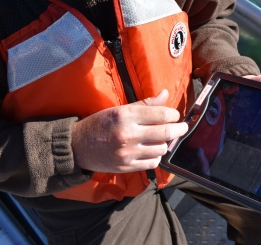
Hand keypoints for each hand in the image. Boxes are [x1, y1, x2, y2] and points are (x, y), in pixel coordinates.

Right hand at [71, 89, 187, 172]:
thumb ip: (145, 104)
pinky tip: (151, 151)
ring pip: (161, 149)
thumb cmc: (100, 124)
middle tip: (182, 127)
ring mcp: (127, 153)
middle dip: (180, 129)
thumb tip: (165, 94)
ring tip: (160, 139)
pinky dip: (156, 156)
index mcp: (126, 116)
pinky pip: (152, 163)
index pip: (161, 114)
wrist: (78, 146)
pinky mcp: (126, 167)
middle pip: (166, 132)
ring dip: (165, 143)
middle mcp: (128, 134)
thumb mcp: (120, 109)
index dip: (174, 114)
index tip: (175, 115)